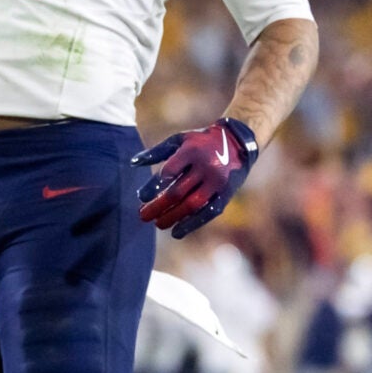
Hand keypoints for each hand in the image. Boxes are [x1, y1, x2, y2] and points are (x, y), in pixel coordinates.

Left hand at [132, 117, 259, 238]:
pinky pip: (208, 212)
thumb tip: (133, 163)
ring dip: (172, 217)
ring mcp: (218, 182)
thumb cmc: (200, 142)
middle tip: (142, 216)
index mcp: (192, 151)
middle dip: (158, 206)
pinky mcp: (226, 194)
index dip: (153, 186)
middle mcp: (206, 167)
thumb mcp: (179, 140)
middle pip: (178, 192)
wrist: (237, 142)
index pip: (169, 172)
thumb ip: (157, 152)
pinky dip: (192, 224)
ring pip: (192, 204)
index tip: (141, 197)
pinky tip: (176, 232)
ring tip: (157, 224)